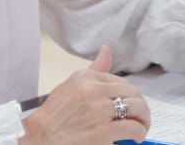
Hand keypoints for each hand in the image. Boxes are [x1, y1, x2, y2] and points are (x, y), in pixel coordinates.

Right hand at [19, 45, 149, 144]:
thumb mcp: (71, 84)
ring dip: (144, 120)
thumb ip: (94, 69)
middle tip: (140, 118)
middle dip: (141, 107)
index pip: (120, 81)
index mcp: (86, 77)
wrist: (41, 137)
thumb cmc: (55, 114)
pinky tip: (134, 138)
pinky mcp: (103, 132)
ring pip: (137, 109)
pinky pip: (132, 128)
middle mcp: (93, 90)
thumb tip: (107, 49)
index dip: (129, 95)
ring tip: (140, 128)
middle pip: (132, 93)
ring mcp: (99, 111)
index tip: (130, 104)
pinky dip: (138, 134)